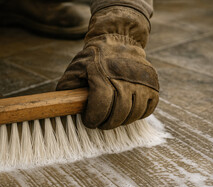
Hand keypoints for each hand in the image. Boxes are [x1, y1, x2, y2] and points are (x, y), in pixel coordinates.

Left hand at [56, 7, 158, 129]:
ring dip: (121, 120)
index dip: (94, 118)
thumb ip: (66, 89)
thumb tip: (60, 108)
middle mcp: (124, 76)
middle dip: (106, 123)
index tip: (89, 121)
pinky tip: (126, 111)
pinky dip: (137, 115)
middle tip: (100, 123)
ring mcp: (141, 80)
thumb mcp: (74, 69)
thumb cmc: (93, 58)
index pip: (101, 105)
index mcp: (101, 73)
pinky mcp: (153, 84)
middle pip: (118, 113)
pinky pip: (148, 109)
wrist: (118, 38)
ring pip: (134, 113)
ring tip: (112, 117)